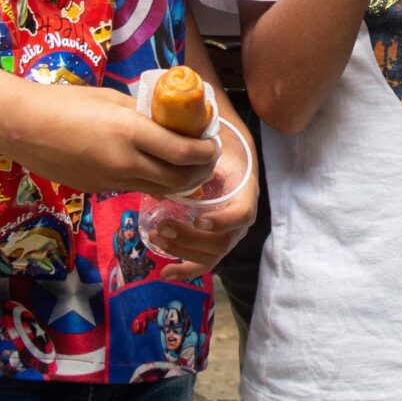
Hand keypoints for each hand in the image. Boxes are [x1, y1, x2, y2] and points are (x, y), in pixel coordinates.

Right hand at [0, 82, 222, 201]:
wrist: (21, 127)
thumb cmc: (64, 103)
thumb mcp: (110, 99)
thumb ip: (141, 113)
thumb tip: (167, 120)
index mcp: (130, 133)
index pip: (184, 152)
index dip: (206, 151)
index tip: (213, 142)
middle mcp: (125, 162)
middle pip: (179, 179)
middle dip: (200, 171)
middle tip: (207, 157)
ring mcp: (111, 181)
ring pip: (159, 189)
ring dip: (181, 181)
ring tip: (188, 166)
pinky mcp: (99, 190)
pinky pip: (135, 188)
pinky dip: (153, 181)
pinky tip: (153, 167)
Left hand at [142, 120, 258, 281]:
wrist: (224, 151)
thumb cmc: (215, 143)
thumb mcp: (214, 138)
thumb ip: (201, 140)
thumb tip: (181, 129)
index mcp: (244, 190)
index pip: (243, 213)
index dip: (225, 221)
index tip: (201, 219)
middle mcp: (239, 215)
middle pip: (223, 240)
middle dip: (192, 238)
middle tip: (162, 226)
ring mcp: (227, 231)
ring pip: (211, 253)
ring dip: (184, 250)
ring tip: (157, 237)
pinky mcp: (212, 239)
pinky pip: (203, 260)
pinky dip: (185, 268)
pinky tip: (165, 272)